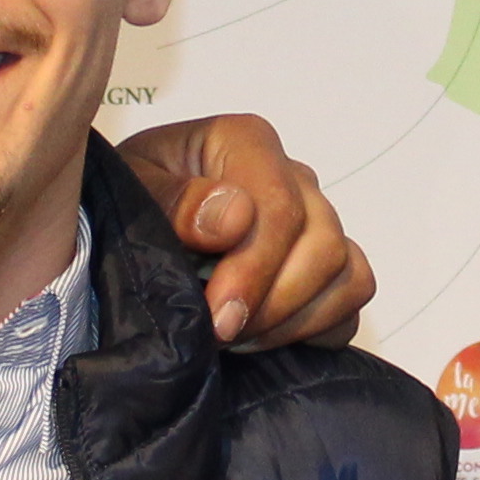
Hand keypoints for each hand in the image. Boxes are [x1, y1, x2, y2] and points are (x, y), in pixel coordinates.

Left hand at [119, 112, 373, 351]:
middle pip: (324, 245)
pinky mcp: (326, 260)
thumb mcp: (131, 189)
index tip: (217, 317)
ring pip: (347, 274)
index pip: (281, 207)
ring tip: (237, 337)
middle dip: (273, 303)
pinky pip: (352, 296)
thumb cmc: (130, 201)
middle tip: (221, 335)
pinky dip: (317, 326)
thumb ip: (175, 200)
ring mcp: (317, 218)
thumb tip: (235, 217)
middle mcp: (293, 175)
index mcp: (246, 142)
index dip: (255, 269)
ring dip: (294, 320)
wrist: (127, 226)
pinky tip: (263, 336)